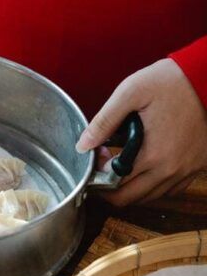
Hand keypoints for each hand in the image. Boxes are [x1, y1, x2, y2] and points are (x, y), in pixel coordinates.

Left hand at [76, 59, 206, 205]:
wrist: (206, 77)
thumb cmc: (169, 82)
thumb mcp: (129, 94)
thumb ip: (103, 122)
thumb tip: (82, 145)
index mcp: (153, 155)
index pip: (116, 186)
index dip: (98, 176)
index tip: (98, 155)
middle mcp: (172, 169)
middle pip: (131, 198)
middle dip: (109, 186)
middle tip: (104, 163)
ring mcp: (187, 169)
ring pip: (152, 196)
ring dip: (132, 187)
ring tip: (122, 163)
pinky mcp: (198, 165)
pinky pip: (172, 188)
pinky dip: (154, 185)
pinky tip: (145, 166)